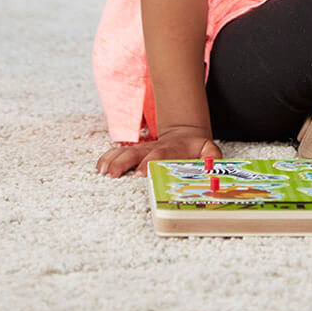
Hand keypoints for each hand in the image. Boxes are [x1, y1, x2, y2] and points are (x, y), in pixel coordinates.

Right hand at [96, 127, 221, 178]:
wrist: (184, 134)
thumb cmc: (195, 149)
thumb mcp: (208, 150)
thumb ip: (211, 157)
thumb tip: (212, 167)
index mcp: (170, 149)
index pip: (158, 155)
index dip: (149, 164)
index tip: (140, 174)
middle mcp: (152, 148)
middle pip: (135, 153)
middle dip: (124, 164)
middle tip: (113, 176)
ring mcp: (141, 149)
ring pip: (123, 152)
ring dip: (112, 161)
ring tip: (102, 173)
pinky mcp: (133, 152)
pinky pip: (117, 153)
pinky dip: (107, 159)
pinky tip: (99, 168)